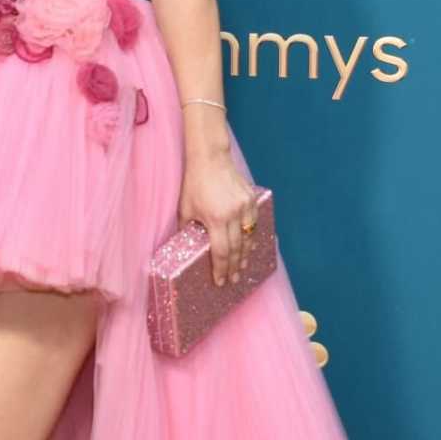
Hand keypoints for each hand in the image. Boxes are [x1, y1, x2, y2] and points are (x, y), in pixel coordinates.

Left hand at [178, 155, 257, 286]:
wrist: (210, 158)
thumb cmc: (194, 183)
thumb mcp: (185, 209)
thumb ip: (188, 229)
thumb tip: (189, 246)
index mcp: (216, 219)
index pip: (221, 252)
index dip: (222, 269)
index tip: (221, 281)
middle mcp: (234, 214)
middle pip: (238, 248)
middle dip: (235, 266)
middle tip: (235, 279)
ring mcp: (246, 206)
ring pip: (249, 237)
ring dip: (246, 253)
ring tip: (243, 266)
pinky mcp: (252, 198)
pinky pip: (254, 222)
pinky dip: (252, 235)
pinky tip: (250, 244)